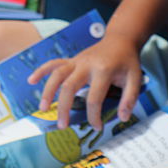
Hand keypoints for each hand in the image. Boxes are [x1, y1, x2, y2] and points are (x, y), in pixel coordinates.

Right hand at [28, 34, 142, 129]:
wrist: (120, 40)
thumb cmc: (127, 61)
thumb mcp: (136, 78)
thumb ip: (130, 98)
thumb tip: (122, 118)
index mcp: (103, 71)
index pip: (94, 98)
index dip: (94, 116)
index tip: (96, 127)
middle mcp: (87, 65)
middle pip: (69, 87)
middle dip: (64, 108)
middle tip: (63, 126)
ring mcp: (77, 61)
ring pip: (57, 75)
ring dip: (48, 91)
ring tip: (44, 109)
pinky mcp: (72, 59)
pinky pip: (54, 63)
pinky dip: (41, 70)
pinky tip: (31, 80)